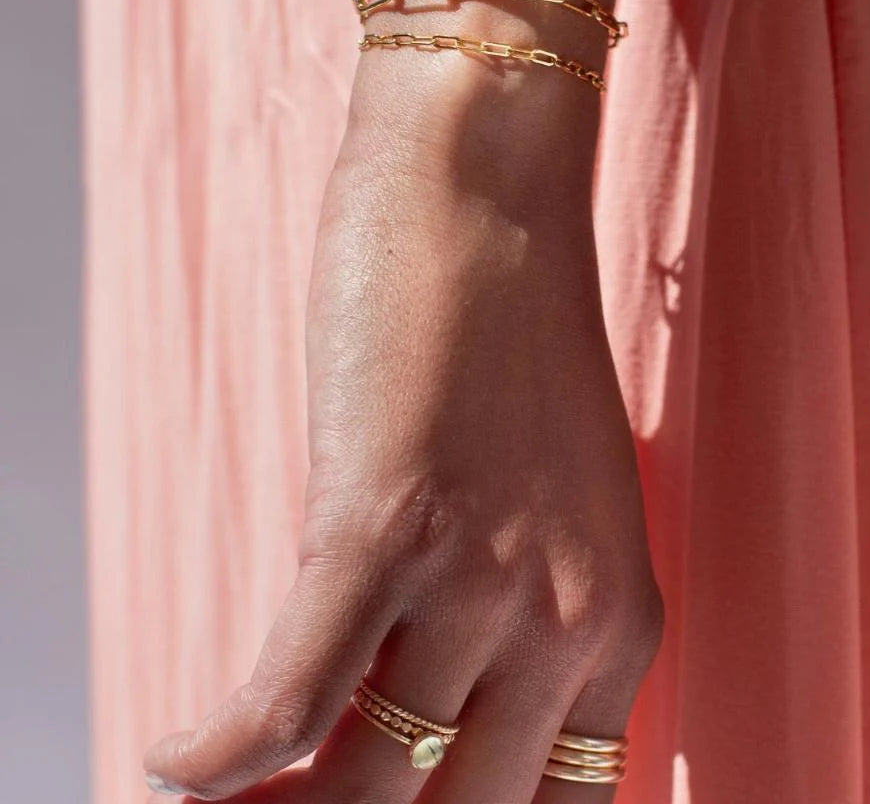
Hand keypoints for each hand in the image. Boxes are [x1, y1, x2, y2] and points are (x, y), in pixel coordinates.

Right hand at [143, 56, 663, 803]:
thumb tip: (419, 706)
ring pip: (364, 783)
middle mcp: (566, 623)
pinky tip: (175, 756)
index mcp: (622, 628)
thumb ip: (519, 615)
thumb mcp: (560, 507)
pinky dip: (218, 753)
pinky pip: (289, 699)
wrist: (493, 198)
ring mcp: (478, 580)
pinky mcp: (382, 524)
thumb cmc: (515, 344)